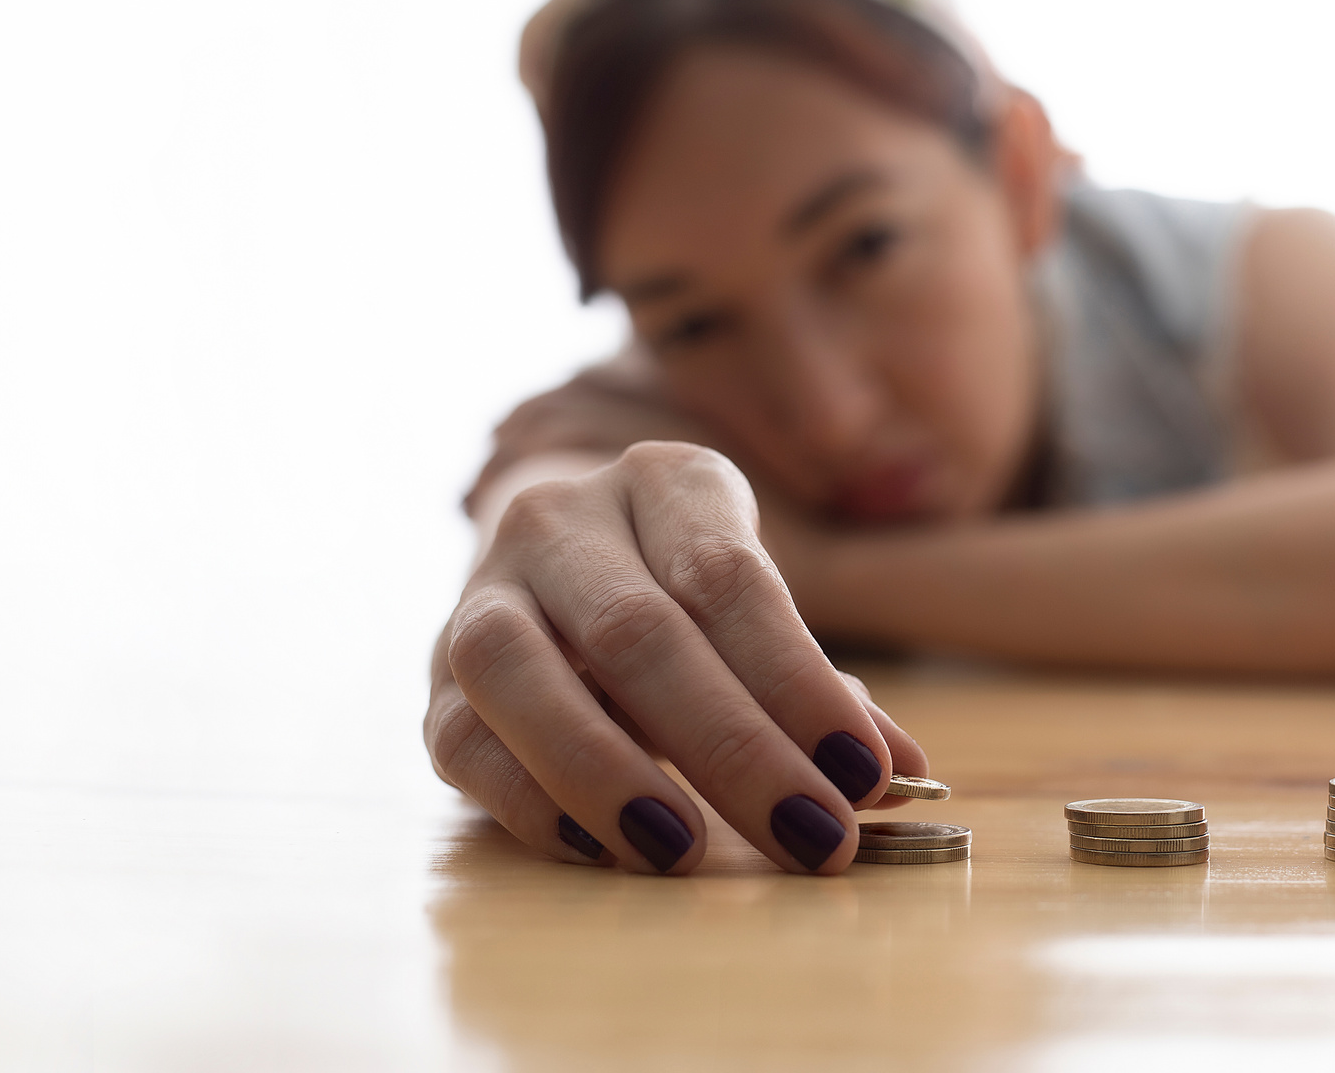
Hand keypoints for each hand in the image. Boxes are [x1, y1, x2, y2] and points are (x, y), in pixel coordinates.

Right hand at [426, 441, 930, 874]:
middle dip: (730, 746)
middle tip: (809, 837)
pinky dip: (527, 800)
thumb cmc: (689, 604)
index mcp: (663, 482)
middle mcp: (559, 518)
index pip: (727, 578)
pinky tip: (602, 850)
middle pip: (633, 629)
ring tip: (684, 852)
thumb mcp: (760, 616)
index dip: (795, 681)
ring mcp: (481, 589)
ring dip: (602, 770)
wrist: (555, 566)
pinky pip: (460, 735)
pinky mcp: (434, 675)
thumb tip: (899, 769)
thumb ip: (821, 690)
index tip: (861, 775)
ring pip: (512, 667)